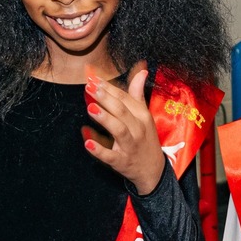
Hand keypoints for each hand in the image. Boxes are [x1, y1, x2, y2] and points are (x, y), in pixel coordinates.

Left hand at [83, 66, 165, 194]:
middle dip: (105, 97)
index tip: (93, 77)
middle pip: (122, 110)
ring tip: (90, 108)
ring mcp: (130, 146)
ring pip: (119, 130)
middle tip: (89, 87)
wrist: (153, 170)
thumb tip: (141, 70)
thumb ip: (138, 93)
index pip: (125, 97)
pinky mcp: (121, 161)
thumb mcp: (144, 115)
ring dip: (105, 119)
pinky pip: (110, 156)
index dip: (109, 87)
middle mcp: (137, 129)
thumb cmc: (145, 139)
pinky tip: (88, 143)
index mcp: (142, 116)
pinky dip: (99, 150)